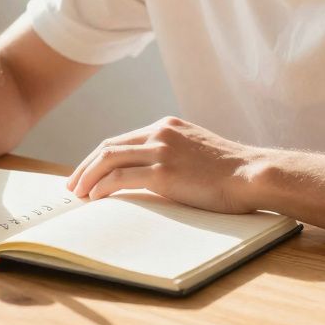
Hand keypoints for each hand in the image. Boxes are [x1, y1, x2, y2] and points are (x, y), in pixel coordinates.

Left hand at [66, 116, 262, 213]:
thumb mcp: (197, 151)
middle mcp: (160, 133)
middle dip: (86, 167)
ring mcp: (161, 151)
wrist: (252, 174)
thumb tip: (152, 172)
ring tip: (78, 194)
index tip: (86, 173)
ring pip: (109, 159)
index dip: (99, 157)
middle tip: (72, 185)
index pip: (121, 140)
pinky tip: (95, 198)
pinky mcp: (164, 172)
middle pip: (108, 147)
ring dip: (88, 178)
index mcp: (166, 126)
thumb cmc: (231, 171)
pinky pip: (121, 177)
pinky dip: (103, 187)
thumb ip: (174, 153)